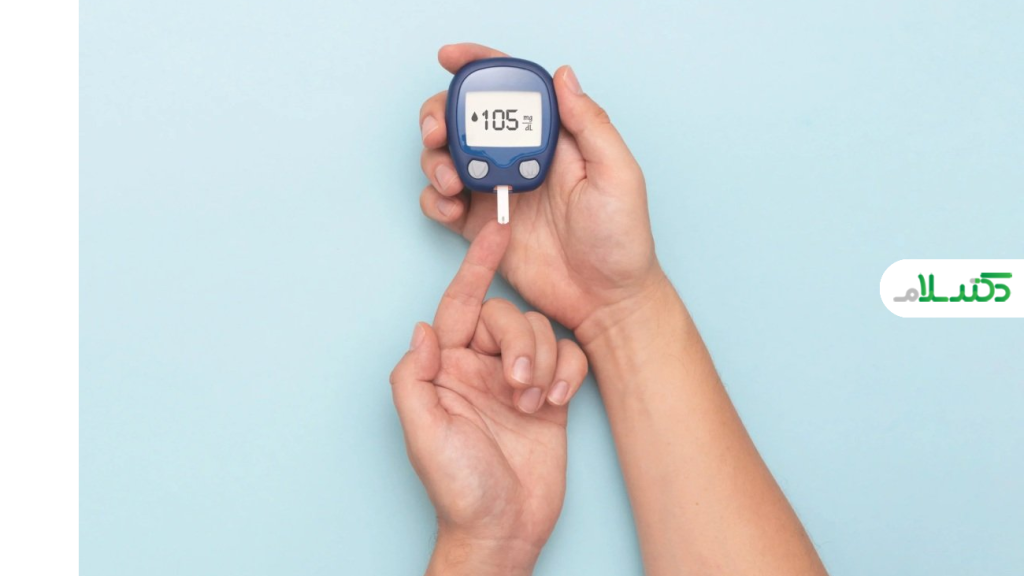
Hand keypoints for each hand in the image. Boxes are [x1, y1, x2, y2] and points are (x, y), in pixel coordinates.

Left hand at [390, 221, 588, 574]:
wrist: (504, 528)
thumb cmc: (458, 487)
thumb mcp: (423, 432)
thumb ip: (414, 377)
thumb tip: (423, 328)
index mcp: (447, 367)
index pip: (461, 304)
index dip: (477, 267)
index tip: (497, 232)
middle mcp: (481, 366)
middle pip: (508, 317)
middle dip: (519, 341)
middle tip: (519, 384)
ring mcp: (518, 380)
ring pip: (541, 333)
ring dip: (543, 361)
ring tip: (534, 402)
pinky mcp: (551, 395)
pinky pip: (568, 359)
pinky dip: (568, 373)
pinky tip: (558, 402)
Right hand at [418, 43, 667, 343]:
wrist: (606, 300)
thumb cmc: (621, 240)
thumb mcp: (618, 174)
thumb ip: (590, 124)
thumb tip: (563, 76)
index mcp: (553, 139)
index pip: (511, 91)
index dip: (480, 68)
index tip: (451, 59)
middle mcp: (520, 159)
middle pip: (466, 120)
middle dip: (440, 116)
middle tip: (436, 132)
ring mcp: (497, 192)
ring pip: (448, 159)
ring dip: (435, 161)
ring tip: (451, 182)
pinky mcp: (480, 228)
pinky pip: (443, 204)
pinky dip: (435, 201)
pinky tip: (451, 210)